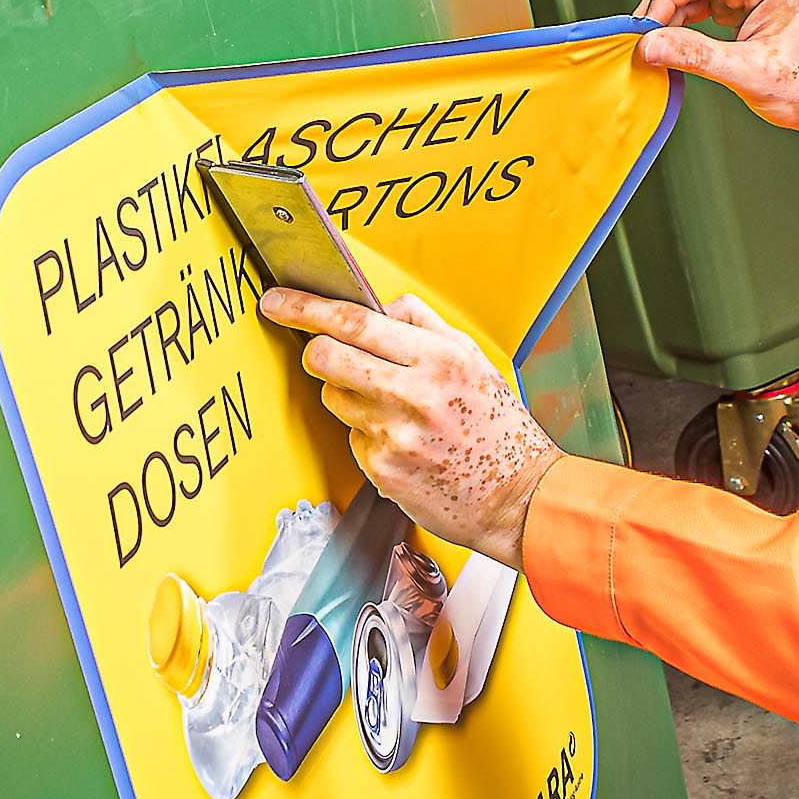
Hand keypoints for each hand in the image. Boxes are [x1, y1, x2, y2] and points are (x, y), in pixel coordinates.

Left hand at [258, 290, 559, 566]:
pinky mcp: (382, 471)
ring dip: (349, 395)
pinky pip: (352, 436)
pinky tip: (403, 442)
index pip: (354, 321)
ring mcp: (394, 435)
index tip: (278, 300)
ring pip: (333, 397)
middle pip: (325, 357)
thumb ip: (423, 325)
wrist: (519, 497)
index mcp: (439, 359)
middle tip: (325, 352)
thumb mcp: (474, 359)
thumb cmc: (499, 427)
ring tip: (393, 408)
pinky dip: (368, 434)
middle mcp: (414, 395)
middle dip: (316, 350)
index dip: (305, 307)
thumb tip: (379, 306)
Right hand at [635, 0, 798, 174]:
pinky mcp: (746, 0)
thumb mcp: (746, 74)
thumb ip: (696, 56)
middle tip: (642, 37)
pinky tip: (673, 41)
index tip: (644, 26)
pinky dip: (684, 19)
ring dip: (672, 13)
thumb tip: (650, 45)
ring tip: (655, 43)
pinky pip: (703, 0)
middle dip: (665, 4)